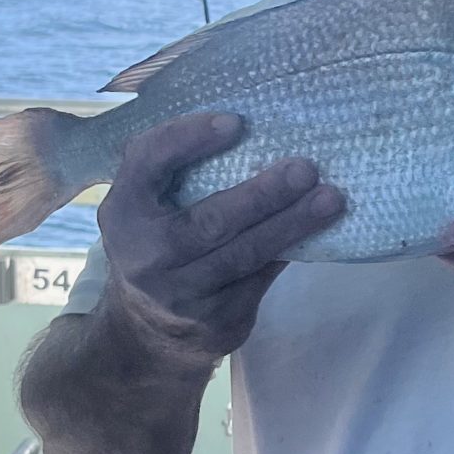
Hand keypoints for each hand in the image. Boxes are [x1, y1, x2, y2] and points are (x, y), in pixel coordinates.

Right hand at [96, 111, 342, 366]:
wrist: (149, 331)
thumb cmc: (160, 243)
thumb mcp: (147, 209)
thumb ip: (177, 171)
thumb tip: (259, 130)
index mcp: (123, 211)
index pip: (148, 163)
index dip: (189, 138)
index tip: (237, 121)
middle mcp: (145, 255)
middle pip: (210, 221)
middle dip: (263, 194)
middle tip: (306, 168)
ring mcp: (180, 293)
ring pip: (244, 254)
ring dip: (291, 224)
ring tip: (330, 199)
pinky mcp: (215, 319)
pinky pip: (260, 280)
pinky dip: (291, 251)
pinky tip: (320, 231)